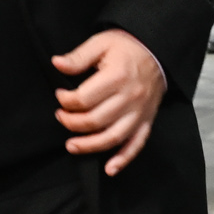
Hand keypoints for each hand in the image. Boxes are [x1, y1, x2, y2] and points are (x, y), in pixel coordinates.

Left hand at [51, 28, 168, 175]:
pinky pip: (136, 144)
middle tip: (61, 117)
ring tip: (71, 145)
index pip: (84, 99)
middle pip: (95, 120)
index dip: (66, 101)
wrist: (156, 51)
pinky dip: (123, 159)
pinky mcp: (147, 121)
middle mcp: (130, 97)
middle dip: (71, 122)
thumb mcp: (101, 43)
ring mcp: (140, 112)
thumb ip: (78, 57)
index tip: (60, 96)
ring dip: (90, 146)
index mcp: (117, 77)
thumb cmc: (126, 47)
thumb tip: (57, 64)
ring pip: (113, 137)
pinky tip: (109, 169)